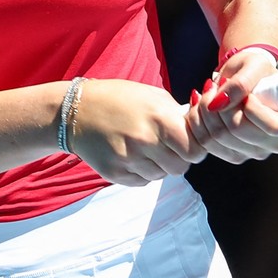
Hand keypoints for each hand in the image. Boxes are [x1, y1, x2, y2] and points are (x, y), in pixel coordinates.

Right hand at [68, 79, 207, 184]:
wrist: (77, 110)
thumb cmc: (120, 98)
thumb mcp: (153, 96)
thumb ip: (178, 115)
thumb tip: (200, 131)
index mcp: (160, 118)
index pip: (194, 150)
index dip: (195, 148)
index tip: (190, 143)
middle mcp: (145, 141)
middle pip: (180, 167)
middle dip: (179, 158)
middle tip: (169, 147)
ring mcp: (128, 159)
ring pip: (161, 176)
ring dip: (160, 165)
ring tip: (147, 148)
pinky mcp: (114, 173)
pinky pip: (143, 181)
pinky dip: (143, 172)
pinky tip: (133, 155)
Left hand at [187, 52, 277, 163]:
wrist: (249, 79)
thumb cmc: (259, 70)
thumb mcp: (254, 65)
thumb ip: (241, 82)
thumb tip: (219, 103)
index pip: (273, 126)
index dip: (252, 108)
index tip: (246, 91)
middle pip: (239, 131)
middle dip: (219, 104)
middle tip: (214, 85)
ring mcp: (256, 153)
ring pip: (219, 138)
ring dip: (205, 111)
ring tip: (208, 92)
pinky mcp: (236, 155)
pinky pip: (208, 144)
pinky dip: (198, 123)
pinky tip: (201, 106)